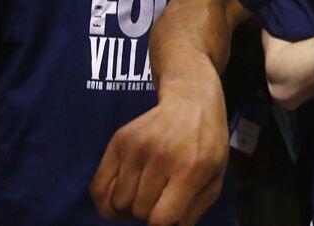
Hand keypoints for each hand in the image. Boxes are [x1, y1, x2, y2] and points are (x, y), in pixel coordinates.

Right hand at [91, 90, 228, 224]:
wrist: (191, 100)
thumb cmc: (208, 143)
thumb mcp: (215, 177)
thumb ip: (194, 210)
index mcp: (191, 168)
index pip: (161, 217)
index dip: (161, 224)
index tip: (167, 216)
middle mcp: (162, 156)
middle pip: (139, 210)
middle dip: (149, 213)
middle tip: (160, 199)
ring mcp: (137, 147)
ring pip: (118, 202)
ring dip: (130, 206)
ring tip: (145, 193)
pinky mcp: (119, 140)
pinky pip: (98, 187)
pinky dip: (106, 201)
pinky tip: (121, 196)